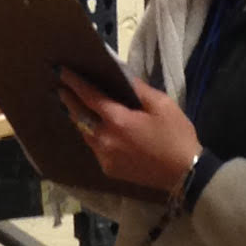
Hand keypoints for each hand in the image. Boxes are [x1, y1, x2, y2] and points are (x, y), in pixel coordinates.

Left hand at [58, 68, 199, 194]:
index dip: (75, 83)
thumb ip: (139, 90)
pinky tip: (94, 129)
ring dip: (79, 118)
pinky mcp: (108, 169)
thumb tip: (121, 76)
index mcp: (118, 120)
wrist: (184, 173)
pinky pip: (94, 147)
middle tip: (62, 87)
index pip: (89, 97)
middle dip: (70, 100)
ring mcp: (104, 156)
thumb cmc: (176, 136)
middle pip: (80, 116)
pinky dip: (92, 135)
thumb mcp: (162, 105)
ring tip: (74, 105)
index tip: (62, 72)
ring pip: (85, 133)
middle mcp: (105, 139)